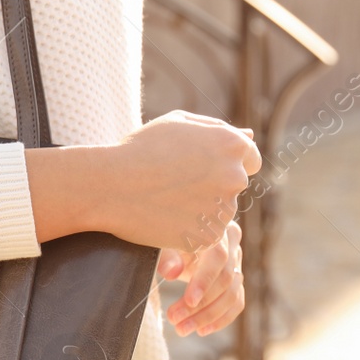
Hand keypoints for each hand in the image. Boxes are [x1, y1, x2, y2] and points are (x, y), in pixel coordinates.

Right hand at [92, 111, 259, 250]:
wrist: (109, 185)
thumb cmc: (139, 148)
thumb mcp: (176, 123)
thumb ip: (216, 128)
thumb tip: (249, 136)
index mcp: (231, 145)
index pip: (250, 160)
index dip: (224, 163)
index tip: (198, 168)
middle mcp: (234, 176)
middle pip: (234, 186)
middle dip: (212, 186)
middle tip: (174, 184)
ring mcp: (223, 209)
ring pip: (220, 212)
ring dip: (200, 209)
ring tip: (165, 200)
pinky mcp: (207, 236)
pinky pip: (205, 234)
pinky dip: (189, 230)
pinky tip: (164, 217)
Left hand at [158, 219, 243, 336]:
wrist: (176, 236)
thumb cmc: (169, 236)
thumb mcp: (164, 241)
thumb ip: (166, 256)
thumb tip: (171, 272)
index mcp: (216, 229)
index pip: (218, 258)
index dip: (205, 281)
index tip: (189, 301)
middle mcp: (232, 245)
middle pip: (225, 280)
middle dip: (201, 305)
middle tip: (175, 320)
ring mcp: (236, 263)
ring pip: (232, 295)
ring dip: (208, 316)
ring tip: (182, 328)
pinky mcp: (236, 281)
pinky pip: (236, 303)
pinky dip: (221, 319)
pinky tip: (202, 330)